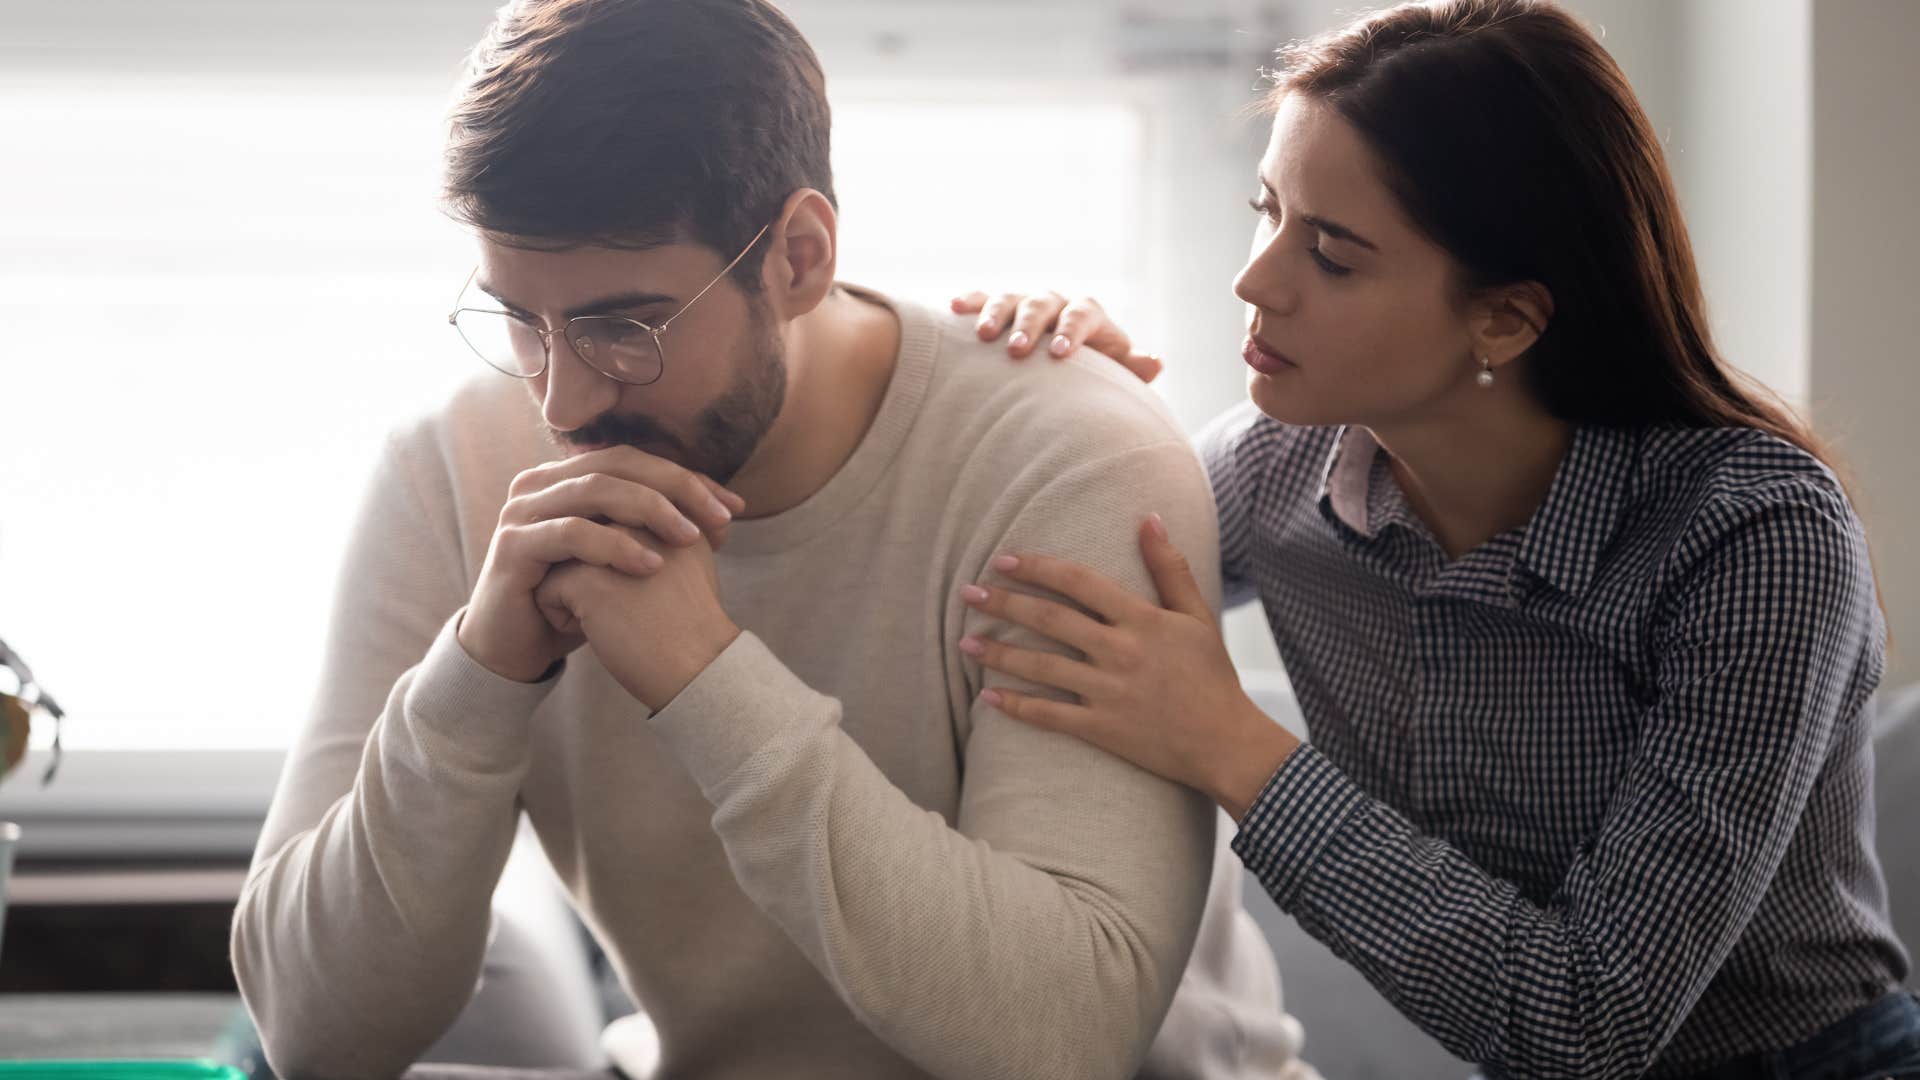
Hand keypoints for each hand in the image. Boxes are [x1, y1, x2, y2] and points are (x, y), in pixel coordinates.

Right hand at [458, 447, 745, 682]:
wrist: (517, 648)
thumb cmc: (576, 602)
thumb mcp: (623, 560)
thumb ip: (657, 530)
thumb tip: (723, 514)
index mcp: (568, 477)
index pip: (637, 461)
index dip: (687, 479)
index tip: (736, 508)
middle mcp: (541, 483)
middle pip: (618, 465)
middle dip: (676, 487)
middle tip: (720, 517)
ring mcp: (522, 511)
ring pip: (595, 490)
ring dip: (650, 510)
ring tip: (691, 538)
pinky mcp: (513, 546)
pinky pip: (570, 534)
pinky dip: (614, 546)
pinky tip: (650, 566)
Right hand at [951, 290, 1163, 382]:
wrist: (1063, 367)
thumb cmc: (1090, 377)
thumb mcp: (1112, 375)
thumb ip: (1131, 369)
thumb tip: (1155, 361)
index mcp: (1087, 315)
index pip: (1083, 314)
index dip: (1072, 330)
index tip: (1059, 354)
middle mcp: (1056, 304)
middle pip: (1043, 304)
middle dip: (1030, 324)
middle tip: (1017, 349)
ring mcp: (1025, 303)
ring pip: (1011, 298)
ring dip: (997, 313)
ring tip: (984, 336)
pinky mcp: (998, 308)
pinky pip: (983, 299)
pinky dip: (971, 301)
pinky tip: (954, 308)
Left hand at [957, 514, 1298, 820]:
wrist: (1226, 743)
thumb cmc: (1212, 676)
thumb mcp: (1197, 616)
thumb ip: (1169, 567)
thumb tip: (1150, 517)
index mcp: (1141, 620)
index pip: (1079, 583)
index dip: (1038, 569)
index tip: (1003, 560)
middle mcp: (1120, 652)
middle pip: (1050, 621)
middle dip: (1004, 604)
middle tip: (967, 593)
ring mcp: (1109, 692)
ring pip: (1042, 667)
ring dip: (998, 653)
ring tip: (964, 641)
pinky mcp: (1102, 729)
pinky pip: (1050, 716)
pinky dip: (1016, 707)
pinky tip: (986, 697)